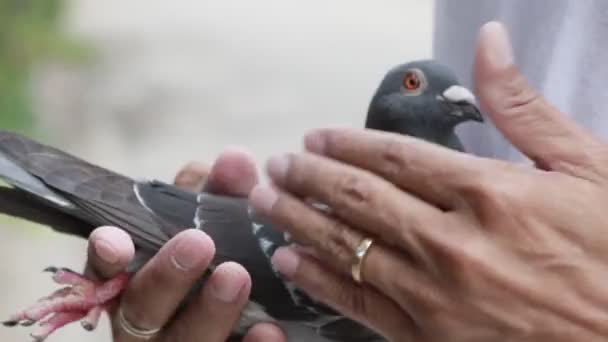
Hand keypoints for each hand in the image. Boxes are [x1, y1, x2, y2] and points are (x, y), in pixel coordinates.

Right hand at [85, 149, 284, 341]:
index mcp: (135, 282)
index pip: (105, 272)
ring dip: (209, 310)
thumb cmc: (218, 260)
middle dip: (166, 276)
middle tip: (197, 242)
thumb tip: (235, 159)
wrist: (244, 316)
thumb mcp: (214, 223)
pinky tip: (270, 331)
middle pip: (144, 308)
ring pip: (185, 341)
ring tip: (237, 275)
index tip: (113, 238)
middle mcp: (148, 322)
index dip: (105, 258)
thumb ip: (216, 194)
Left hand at [249, 22, 607, 340]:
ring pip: (347, 248)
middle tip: (277, 165)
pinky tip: (290, 262)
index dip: (346, 143)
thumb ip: (523, 105)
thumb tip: (488, 43)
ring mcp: (438, 296)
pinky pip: (360, 303)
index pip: (394, 156)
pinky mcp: (431, 339)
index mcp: (489, 193)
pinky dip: (319, 281)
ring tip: (267, 201)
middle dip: (308, 178)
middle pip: (358, 198)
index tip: (315, 138)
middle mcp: (454, 243)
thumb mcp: (587, 166)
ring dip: (298, 221)